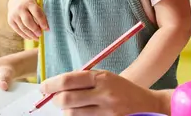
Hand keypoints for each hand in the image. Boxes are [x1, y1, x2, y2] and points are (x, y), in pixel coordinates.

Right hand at [8, 0, 48, 40]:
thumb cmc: (31, 3)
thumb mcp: (37, 4)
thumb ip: (41, 14)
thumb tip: (45, 28)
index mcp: (29, 3)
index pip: (37, 13)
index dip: (42, 22)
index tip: (47, 29)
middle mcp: (20, 9)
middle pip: (28, 21)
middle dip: (35, 30)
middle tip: (40, 35)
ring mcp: (14, 15)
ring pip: (23, 27)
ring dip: (30, 35)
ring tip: (37, 38)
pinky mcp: (10, 21)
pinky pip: (18, 30)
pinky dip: (24, 35)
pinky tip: (30, 37)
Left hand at [41, 70, 170, 115]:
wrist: (147, 105)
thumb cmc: (122, 90)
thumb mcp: (107, 78)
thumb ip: (85, 81)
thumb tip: (56, 87)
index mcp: (102, 77)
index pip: (69, 80)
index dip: (51, 84)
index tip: (43, 87)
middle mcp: (104, 94)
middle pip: (66, 99)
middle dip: (56, 100)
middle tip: (54, 99)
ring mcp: (106, 111)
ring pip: (72, 114)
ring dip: (67, 111)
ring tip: (73, 106)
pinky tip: (82, 113)